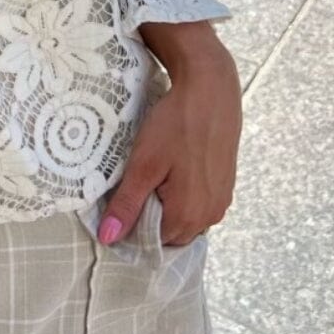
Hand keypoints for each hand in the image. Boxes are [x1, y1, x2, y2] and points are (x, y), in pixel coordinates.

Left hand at [97, 40, 241, 246]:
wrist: (211, 90)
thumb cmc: (176, 125)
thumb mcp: (144, 164)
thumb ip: (127, 204)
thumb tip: (108, 238)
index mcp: (189, 216)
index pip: (153, 243)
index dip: (132, 227)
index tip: (119, 204)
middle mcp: (210, 216)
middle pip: (171, 234)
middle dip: (151, 219)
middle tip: (135, 185)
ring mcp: (221, 201)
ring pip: (186, 220)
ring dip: (167, 207)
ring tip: (153, 175)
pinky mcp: (226, 186)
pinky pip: (199, 204)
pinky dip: (183, 196)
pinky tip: (172, 170)